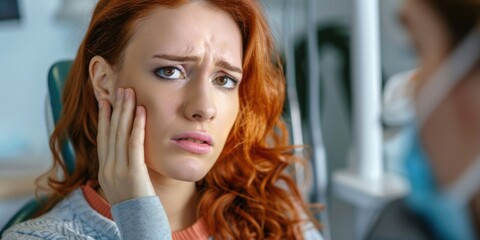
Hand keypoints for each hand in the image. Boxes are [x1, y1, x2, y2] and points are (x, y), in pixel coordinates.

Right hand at [97, 88, 154, 204]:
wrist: (139, 223)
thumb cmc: (136, 204)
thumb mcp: (124, 184)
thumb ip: (123, 167)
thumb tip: (127, 152)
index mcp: (105, 170)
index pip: (102, 139)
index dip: (104, 118)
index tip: (105, 100)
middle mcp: (108, 168)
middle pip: (110, 132)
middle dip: (115, 108)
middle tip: (120, 88)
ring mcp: (119, 170)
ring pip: (120, 134)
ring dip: (125, 111)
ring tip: (129, 93)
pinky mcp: (133, 173)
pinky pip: (134, 145)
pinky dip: (137, 126)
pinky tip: (141, 112)